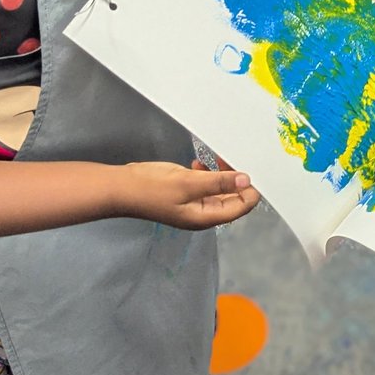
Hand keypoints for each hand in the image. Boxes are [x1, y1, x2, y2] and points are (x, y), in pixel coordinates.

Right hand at [117, 162, 259, 229]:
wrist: (122, 188)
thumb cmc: (153, 188)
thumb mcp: (189, 183)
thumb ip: (218, 182)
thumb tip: (246, 181)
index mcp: (206, 217)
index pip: (241, 207)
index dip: (250, 190)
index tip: (252, 168)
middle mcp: (203, 213)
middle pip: (232, 198)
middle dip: (236, 179)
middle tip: (233, 157)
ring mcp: (193, 204)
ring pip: (218, 189)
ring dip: (222, 174)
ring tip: (217, 158)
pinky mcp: (184, 193)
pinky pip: (205, 184)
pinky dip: (207, 173)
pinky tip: (199, 163)